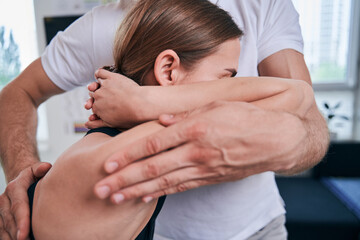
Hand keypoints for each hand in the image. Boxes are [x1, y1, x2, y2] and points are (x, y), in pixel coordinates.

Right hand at [0, 162, 50, 239]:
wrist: (21, 180)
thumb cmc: (34, 176)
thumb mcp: (37, 169)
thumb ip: (41, 168)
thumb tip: (46, 168)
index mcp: (15, 188)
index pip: (18, 206)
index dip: (22, 220)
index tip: (25, 234)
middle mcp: (4, 200)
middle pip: (10, 221)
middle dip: (17, 234)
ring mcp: (1, 210)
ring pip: (3, 229)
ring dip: (12, 238)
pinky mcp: (0, 218)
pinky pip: (2, 232)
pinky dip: (9, 238)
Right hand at [84, 69, 143, 128]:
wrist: (140, 106)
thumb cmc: (128, 117)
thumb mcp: (110, 124)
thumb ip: (96, 124)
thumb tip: (86, 124)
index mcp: (97, 108)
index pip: (93, 106)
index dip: (96, 107)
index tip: (101, 109)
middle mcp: (98, 96)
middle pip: (93, 95)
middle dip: (95, 97)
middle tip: (99, 98)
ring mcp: (104, 86)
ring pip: (96, 84)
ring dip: (94, 86)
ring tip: (94, 88)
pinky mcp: (111, 77)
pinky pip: (100, 73)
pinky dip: (98, 74)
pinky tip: (98, 76)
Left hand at [94, 101, 305, 203]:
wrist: (277, 139)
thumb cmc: (247, 117)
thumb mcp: (216, 105)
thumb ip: (185, 113)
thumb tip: (160, 119)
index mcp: (194, 128)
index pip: (153, 144)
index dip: (128, 155)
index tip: (107, 163)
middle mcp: (195, 151)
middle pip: (152, 167)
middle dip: (123, 179)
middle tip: (100, 189)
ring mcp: (203, 167)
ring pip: (163, 182)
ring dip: (137, 191)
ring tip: (115, 198)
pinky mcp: (210, 177)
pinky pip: (181, 187)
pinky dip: (161, 193)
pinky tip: (145, 197)